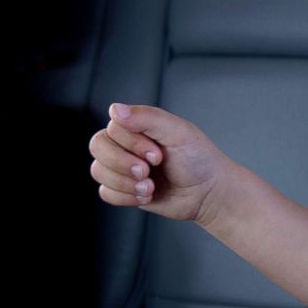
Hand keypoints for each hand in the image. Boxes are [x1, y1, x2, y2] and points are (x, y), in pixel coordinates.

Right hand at [89, 102, 234, 223]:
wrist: (209, 193)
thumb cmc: (198, 159)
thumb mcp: (179, 132)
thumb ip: (148, 117)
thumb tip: (115, 110)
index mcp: (137, 126)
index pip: (112, 128)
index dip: (131, 143)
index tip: (158, 155)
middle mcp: (126, 144)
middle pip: (98, 147)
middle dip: (122, 163)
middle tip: (148, 171)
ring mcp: (123, 168)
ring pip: (98, 171)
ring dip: (125, 182)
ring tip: (150, 187)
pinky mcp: (125, 190)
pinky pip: (105, 193)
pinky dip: (124, 197)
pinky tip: (146, 195)